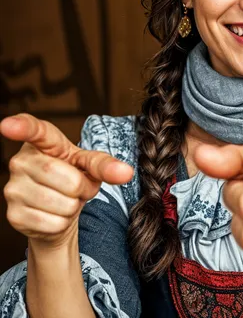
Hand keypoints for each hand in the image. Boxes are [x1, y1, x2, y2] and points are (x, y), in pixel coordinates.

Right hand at [1, 114, 133, 247]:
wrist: (59, 211)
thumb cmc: (74, 178)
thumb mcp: (91, 166)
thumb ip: (107, 165)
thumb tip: (125, 173)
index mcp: (42, 143)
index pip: (33, 131)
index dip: (22, 127)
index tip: (8, 125)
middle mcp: (21, 162)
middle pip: (66, 178)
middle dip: (82, 188)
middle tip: (78, 187)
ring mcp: (13, 189)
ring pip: (62, 204)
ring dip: (74, 206)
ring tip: (66, 199)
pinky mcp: (13, 215)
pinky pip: (53, 222)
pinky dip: (63, 223)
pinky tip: (55, 214)